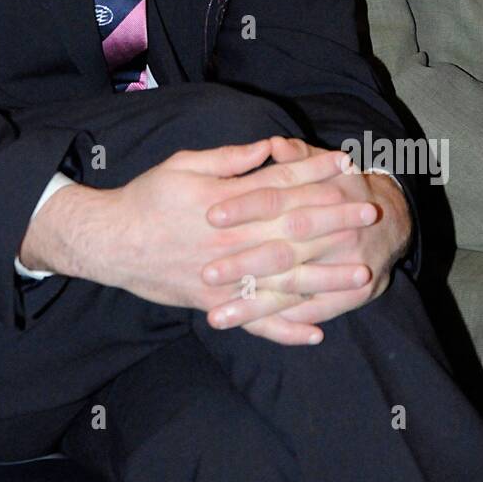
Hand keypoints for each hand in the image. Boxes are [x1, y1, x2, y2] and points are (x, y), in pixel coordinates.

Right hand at [68, 140, 379, 335]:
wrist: (112, 243)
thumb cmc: (148, 198)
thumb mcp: (184, 164)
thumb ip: (229, 159)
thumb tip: (269, 147)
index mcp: (226, 203)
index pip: (282, 186)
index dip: (316, 176)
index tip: (348, 168)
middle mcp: (232, 242)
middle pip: (293, 231)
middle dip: (335, 222)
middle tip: (371, 214)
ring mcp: (225, 277)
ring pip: (284, 280)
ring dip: (326, 278)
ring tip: (362, 274)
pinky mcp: (215, 303)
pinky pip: (255, 320)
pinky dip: (285, 329)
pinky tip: (316, 334)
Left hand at [200, 136, 411, 344]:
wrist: (394, 220)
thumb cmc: (344, 188)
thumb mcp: (326, 164)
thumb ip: (297, 155)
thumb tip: (272, 145)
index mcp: (324, 193)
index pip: (277, 199)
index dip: (243, 207)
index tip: (210, 216)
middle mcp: (337, 231)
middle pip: (282, 249)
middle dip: (243, 264)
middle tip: (206, 274)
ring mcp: (348, 266)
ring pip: (293, 288)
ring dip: (253, 305)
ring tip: (215, 317)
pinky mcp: (356, 294)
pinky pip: (315, 311)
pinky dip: (285, 323)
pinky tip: (251, 328)